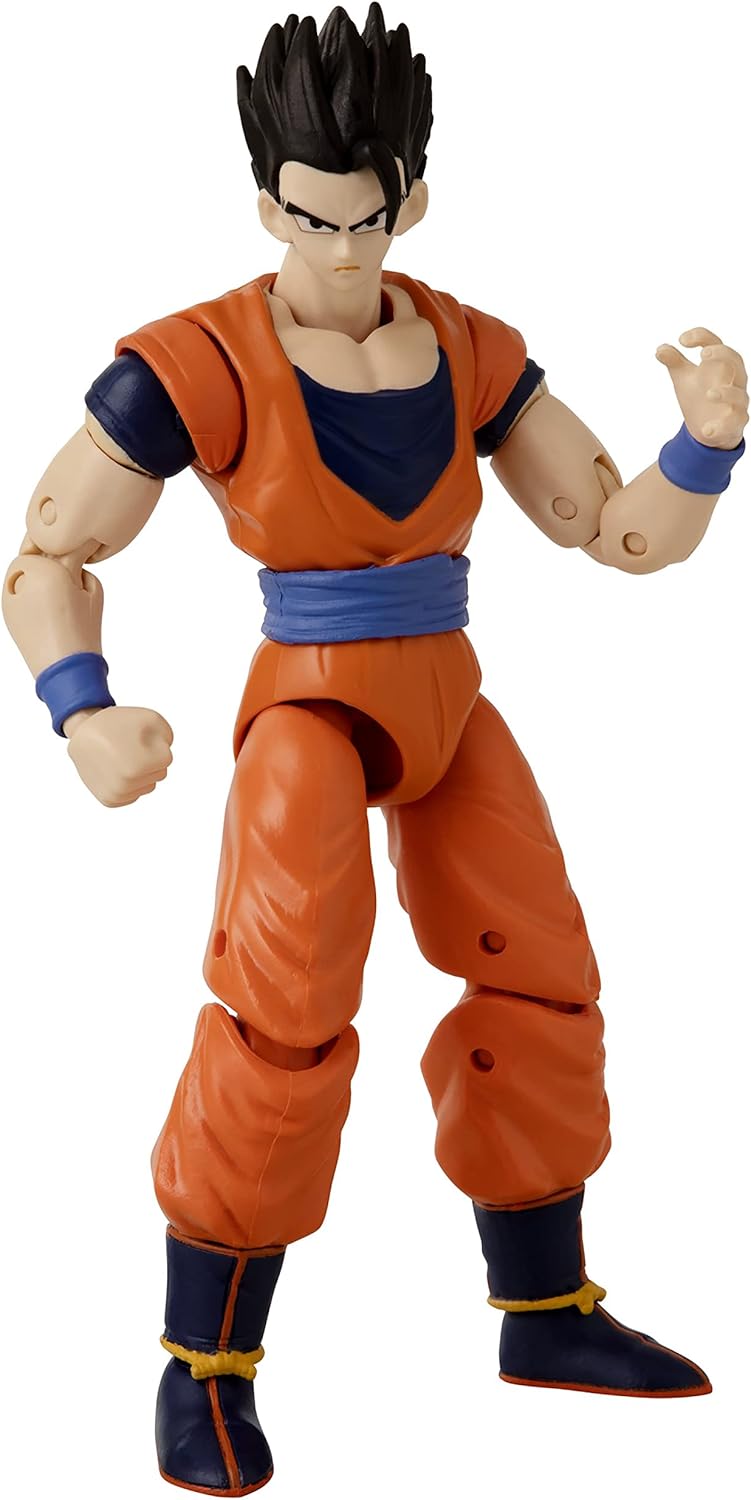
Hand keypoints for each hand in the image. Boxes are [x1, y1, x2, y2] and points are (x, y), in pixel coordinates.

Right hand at [66, 705, 173, 806]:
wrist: (81, 734)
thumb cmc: (116, 723)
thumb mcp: (149, 718)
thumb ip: (167, 736)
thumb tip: (165, 757)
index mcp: (137, 765)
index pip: (166, 759)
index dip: (154, 744)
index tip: (137, 738)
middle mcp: (126, 784)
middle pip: (160, 773)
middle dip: (150, 759)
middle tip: (128, 747)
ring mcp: (117, 794)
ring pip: (149, 785)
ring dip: (142, 772)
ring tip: (122, 757)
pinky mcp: (110, 800)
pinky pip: (135, 793)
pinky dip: (131, 782)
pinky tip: (119, 769)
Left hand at [655, 328, 748, 450]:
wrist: (706, 429)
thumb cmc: (698, 397)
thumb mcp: (683, 378)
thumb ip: (674, 362)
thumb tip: (660, 349)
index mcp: (719, 365)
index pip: (715, 343)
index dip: (701, 337)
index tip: (682, 340)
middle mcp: (732, 381)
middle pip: (735, 361)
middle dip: (722, 354)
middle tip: (703, 354)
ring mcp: (736, 402)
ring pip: (739, 394)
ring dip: (725, 393)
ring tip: (708, 394)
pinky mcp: (735, 423)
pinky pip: (733, 423)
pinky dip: (720, 426)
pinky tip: (707, 430)